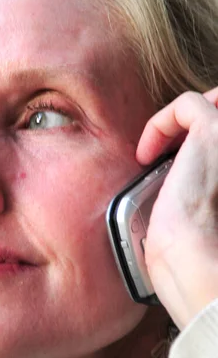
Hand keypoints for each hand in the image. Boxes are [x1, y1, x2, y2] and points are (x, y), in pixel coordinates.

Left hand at [136, 88, 217, 328]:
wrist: (191, 256)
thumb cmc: (196, 246)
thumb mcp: (202, 207)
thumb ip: (202, 180)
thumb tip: (183, 174)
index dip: (200, 138)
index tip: (175, 161)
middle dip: (200, 119)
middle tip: (171, 151)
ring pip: (212, 101)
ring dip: (178, 122)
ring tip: (157, 154)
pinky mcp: (213, 131)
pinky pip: (187, 104)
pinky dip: (160, 122)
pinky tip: (146, 155)